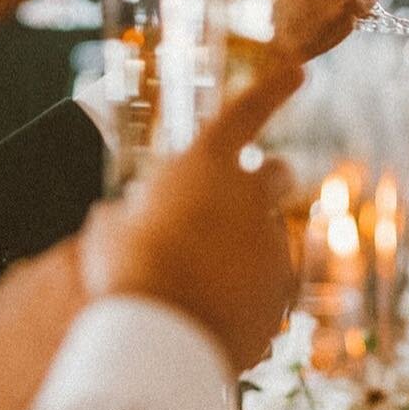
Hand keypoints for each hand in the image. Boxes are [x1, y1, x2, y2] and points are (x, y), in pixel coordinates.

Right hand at [81, 62, 301, 371]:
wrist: (161, 338)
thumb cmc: (127, 273)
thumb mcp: (109, 230)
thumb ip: (129, 213)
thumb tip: (127, 219)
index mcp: (207, 166)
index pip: (246, 111)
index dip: (272, 88)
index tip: (298, 71)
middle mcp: (250, 198)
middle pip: (274, 174)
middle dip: (261, 182)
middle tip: (232, 203)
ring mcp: (272, 247)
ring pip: (266, 236)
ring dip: (241, 249)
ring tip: (195, 284)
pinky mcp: (280, 294)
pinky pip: (264, 286)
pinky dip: (244, 295)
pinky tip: (209, 318)